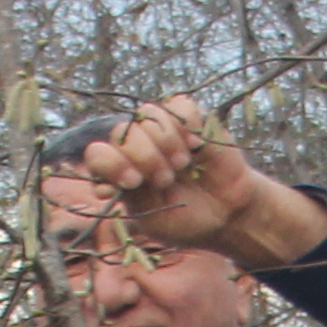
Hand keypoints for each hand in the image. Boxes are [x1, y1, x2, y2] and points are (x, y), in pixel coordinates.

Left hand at [63, 94, 326, 271]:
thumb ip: (130, 199)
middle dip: (144, 156)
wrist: (229, 215)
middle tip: (165, 179)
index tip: (133, 182)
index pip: (98, 153)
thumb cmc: (187, 221)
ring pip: (149, 113)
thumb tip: (103, 185)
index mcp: (121, 171)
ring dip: (166, 143)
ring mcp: (163, 130)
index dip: (112, 163)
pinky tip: (196, 147)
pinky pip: (180, 105)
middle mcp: (137, 147)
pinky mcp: (190, 120)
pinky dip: (187, 126)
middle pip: (122, 130)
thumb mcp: (154, 219)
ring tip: (182, 165)